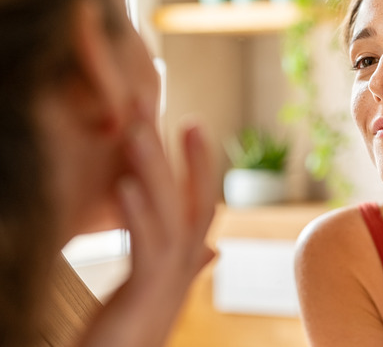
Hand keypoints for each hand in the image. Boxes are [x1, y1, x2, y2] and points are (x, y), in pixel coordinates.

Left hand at [78, 106, 215, 346]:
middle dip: (176, 152)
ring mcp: (169, 281)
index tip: (192, 123)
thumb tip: (212, 248)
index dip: (199, 164)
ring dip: (154, 170)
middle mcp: (183, 268)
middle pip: (188, 200)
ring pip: (170, 215)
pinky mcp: (145, 296)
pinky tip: (124, 185)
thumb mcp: (158, 290)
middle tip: (156, 105)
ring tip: (136, 130)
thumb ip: (186, 264)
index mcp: (183, 262)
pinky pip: (146, 248)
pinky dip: (137, 215)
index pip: (199, 203)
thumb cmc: (132, 333)